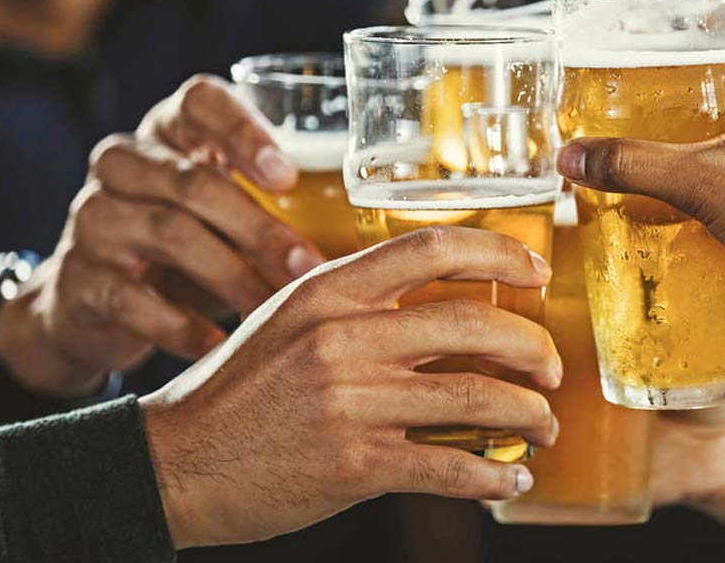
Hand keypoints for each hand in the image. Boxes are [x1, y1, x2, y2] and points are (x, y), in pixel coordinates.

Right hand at [0, 75, 324, 396]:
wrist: (96, 302)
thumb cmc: (194, 244)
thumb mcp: (229, 210)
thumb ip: (282, 203)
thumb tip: (378, 230)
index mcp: (170, 130)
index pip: (199, 101)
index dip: (243, 132)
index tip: (287, 176)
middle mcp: (125, 162)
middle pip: (193, 181)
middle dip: (259, 227)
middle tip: (308, 267)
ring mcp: (95, 217)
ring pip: (167, 233)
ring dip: (231, 277)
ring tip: (274, 311)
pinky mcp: (77, 276)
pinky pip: (133, 298)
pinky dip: (182, 325)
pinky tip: (221, 346)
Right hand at [140, 226, 561, 548]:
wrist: (172, 462)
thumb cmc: (238, 390)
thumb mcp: (288, 321)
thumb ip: (356, 305)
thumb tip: (444, 309)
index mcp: (328, 290)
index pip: (431, 248)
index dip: (498, 254)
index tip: (536, 273)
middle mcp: (342, 336)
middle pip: (472, 324)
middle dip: (533, 348)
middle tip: (552, 368)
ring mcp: (349, 400)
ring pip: (474, 395)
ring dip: (529, 413)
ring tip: (545, 427)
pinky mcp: (352, 463)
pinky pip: (448, 466)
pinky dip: (493, 474)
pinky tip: (511, 477)